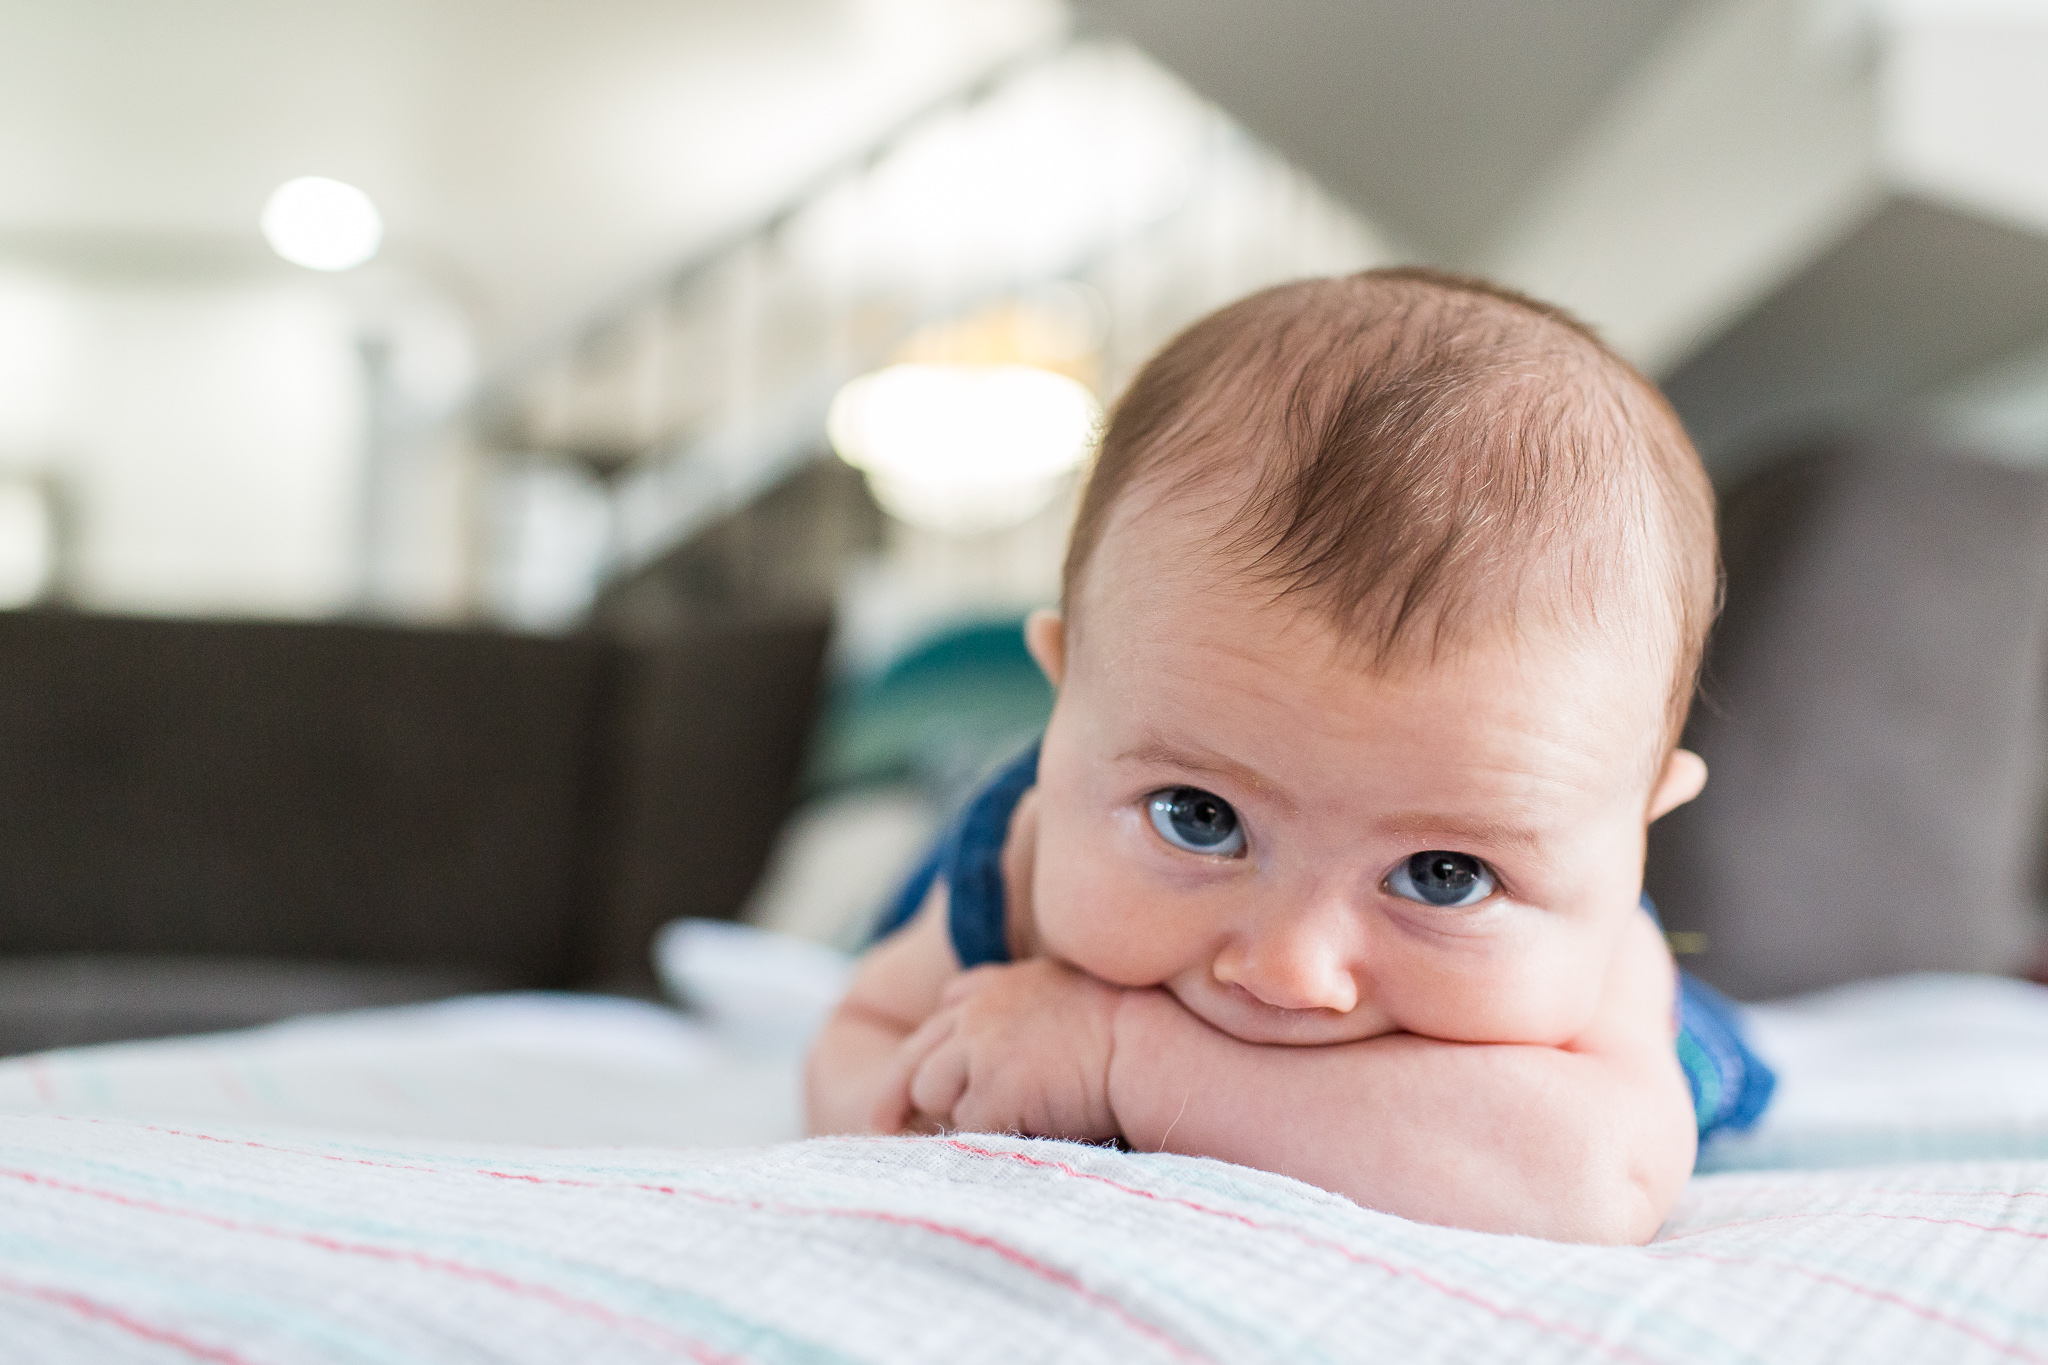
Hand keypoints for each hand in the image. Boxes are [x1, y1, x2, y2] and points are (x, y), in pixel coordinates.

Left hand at [878, 958, 1124, 1139]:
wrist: (1149, 1049)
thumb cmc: (1123, 1035)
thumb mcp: (1065, 998)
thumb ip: (1022, 1010)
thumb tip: (993, 1030)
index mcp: (996, 986)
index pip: (945, 1011)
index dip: (934, 1051)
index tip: (923, 1080)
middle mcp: (977, 1009)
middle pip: (918, 1056)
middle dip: (899, 1092)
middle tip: (876, 1123)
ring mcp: (979, 1045)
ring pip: (931, 1090)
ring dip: (956, 1112)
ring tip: (998, 1124)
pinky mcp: (992, 1088)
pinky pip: (966, 1126)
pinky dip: (987, 1137)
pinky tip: (1020, 1136)